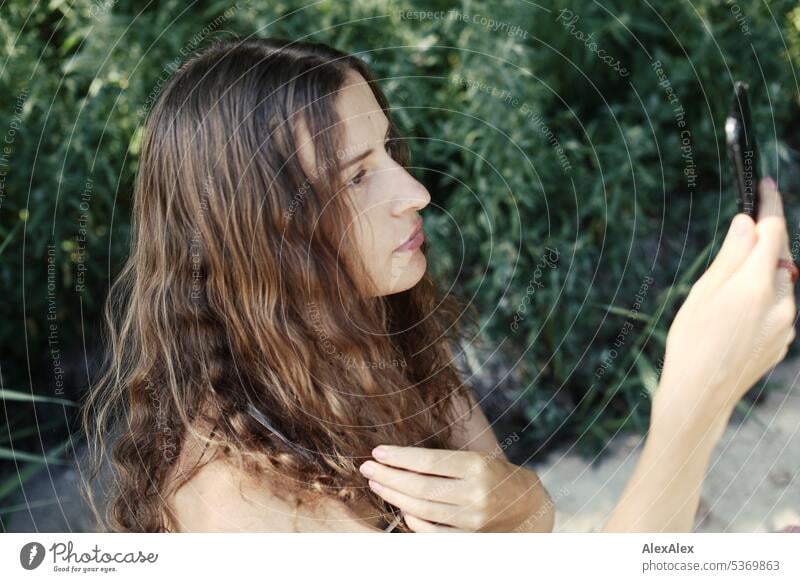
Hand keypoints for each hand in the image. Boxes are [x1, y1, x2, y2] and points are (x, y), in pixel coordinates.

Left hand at [359, 445, 551, 531]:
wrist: (530, 506)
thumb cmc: (496, 476)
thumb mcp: (475, 458)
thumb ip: (443, 462)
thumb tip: (400, 462)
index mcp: (476, 466)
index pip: (428, 461)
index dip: (399, 456)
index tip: (377, 451)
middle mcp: (475, 493)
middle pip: (419, 487)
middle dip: (388, 476)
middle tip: (367, 467)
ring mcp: (472, 520)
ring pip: (421, 510)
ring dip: (394, 497)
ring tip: (376, 483)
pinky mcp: (470, 539)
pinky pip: (432, 533)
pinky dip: (413, 522)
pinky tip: (400, 508)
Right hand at [655, 177, 796, 430]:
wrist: (700, 395)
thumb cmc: (691, 343)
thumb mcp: (702, 293)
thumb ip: (730, 255)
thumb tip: (747, 223)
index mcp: (756, 285)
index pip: (773, 231)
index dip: (769, 205)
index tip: (765, 185)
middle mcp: (780, 302)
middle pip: (778, 257)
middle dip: (761, 245)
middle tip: (734, 246)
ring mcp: (786, 324)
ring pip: (778, 284)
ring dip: (758, 278)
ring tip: (722, 301)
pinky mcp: (784, 341)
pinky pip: (777, 309)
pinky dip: (760, 303)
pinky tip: (733, 321)